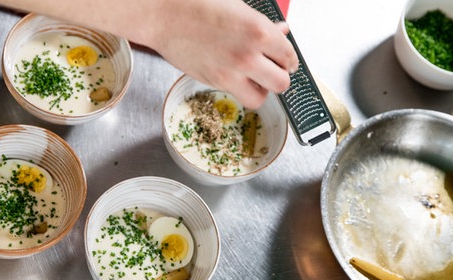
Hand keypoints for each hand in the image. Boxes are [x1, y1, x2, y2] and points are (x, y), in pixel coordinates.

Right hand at [147, 0, 298, 108]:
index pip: (289, 56)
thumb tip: (282, 31)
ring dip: (263, 89)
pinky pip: (239, 96)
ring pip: (262, 97)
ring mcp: (231, 72)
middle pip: (282, 82)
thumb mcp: (238, 6)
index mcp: (258, 30)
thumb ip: (263, 24)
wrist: (163, 14)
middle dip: (280, 76)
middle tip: (273, 69)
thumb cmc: (197, 3)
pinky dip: (243, 90)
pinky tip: (238, 77)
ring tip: (256, 78)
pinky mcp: (215, 82)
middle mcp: (248, 55)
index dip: (289, 60)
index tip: (286, 61)